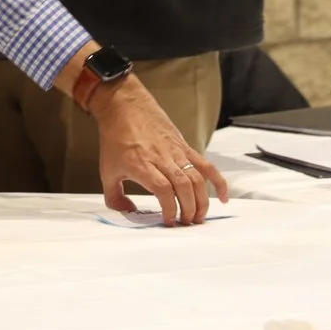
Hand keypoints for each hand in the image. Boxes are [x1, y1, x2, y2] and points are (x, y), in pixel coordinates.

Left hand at [91, 81, 229, 224]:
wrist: (124, 106)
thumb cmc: (115, 138)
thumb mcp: (106, 171)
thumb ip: (114, 197)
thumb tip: (130, 212)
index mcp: (141, 165)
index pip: (163, 190)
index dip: (169, 208)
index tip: (169, 221)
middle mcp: (161, 158)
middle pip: (183, 186)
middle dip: (188, 209)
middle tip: (186, 223)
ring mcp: (176, 151)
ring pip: (196, 178)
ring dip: (202, 201)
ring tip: (198, 217)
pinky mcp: (185, 146)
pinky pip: (206, 165)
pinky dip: (219, 182)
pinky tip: (223, 197)